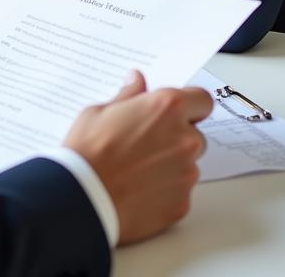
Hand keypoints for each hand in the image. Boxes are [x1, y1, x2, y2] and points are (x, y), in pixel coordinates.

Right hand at [63, 71, 211, 245]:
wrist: (83, 197)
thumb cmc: (88, 152)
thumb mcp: (100, 111)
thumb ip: (128, 96)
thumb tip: (137, 81)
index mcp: (166, 109)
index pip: (201, 99)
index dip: (190, 104)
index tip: (178, 111)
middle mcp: (184, 139)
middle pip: (194, 135)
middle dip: (176, 137)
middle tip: (145, 142)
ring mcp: (186, 173)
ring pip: (188, 164)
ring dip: (170, 164)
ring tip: (137, 169)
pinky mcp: (182, 202)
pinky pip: (180, 191)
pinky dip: (165, 190)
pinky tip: (139, 188)